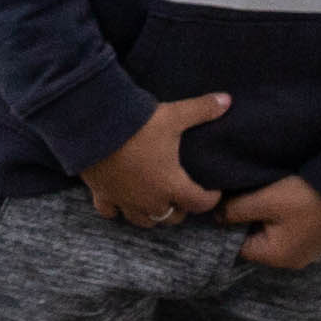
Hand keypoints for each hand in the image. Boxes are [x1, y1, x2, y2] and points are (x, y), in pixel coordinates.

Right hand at [79, 91, 232, 228]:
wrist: (93, 127)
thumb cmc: (138, 125)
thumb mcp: (174, 115)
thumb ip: (202, 110)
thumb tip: (227, 99)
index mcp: (172, 185)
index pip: (199, 203)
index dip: (210, 198)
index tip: (213, 190)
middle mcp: (150, 200)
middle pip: (172, 217)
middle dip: (180, 208)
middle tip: (183, 193)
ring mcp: (124, 200)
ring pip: (143, 221)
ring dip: (152, 214)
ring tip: (155, 201)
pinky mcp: (102, 194)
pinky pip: (110, 213)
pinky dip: (117, 209)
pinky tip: (120, 200)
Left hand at [219, 178, 320, 270]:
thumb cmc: (303, 196)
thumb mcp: (264, 200)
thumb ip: (235, 211)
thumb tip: (217, 217)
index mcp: (276, 257)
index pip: (238, 246)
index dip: (230, 225)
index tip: (227, 205)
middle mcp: (291, 261)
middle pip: (255, 242)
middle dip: (248, 221)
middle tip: (245, 198)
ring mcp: (305, 252)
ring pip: (271, 236)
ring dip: (265, 219)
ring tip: (264, 198)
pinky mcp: (314, 240)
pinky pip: (288, 232)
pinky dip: (281, 219)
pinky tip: (283, 202)